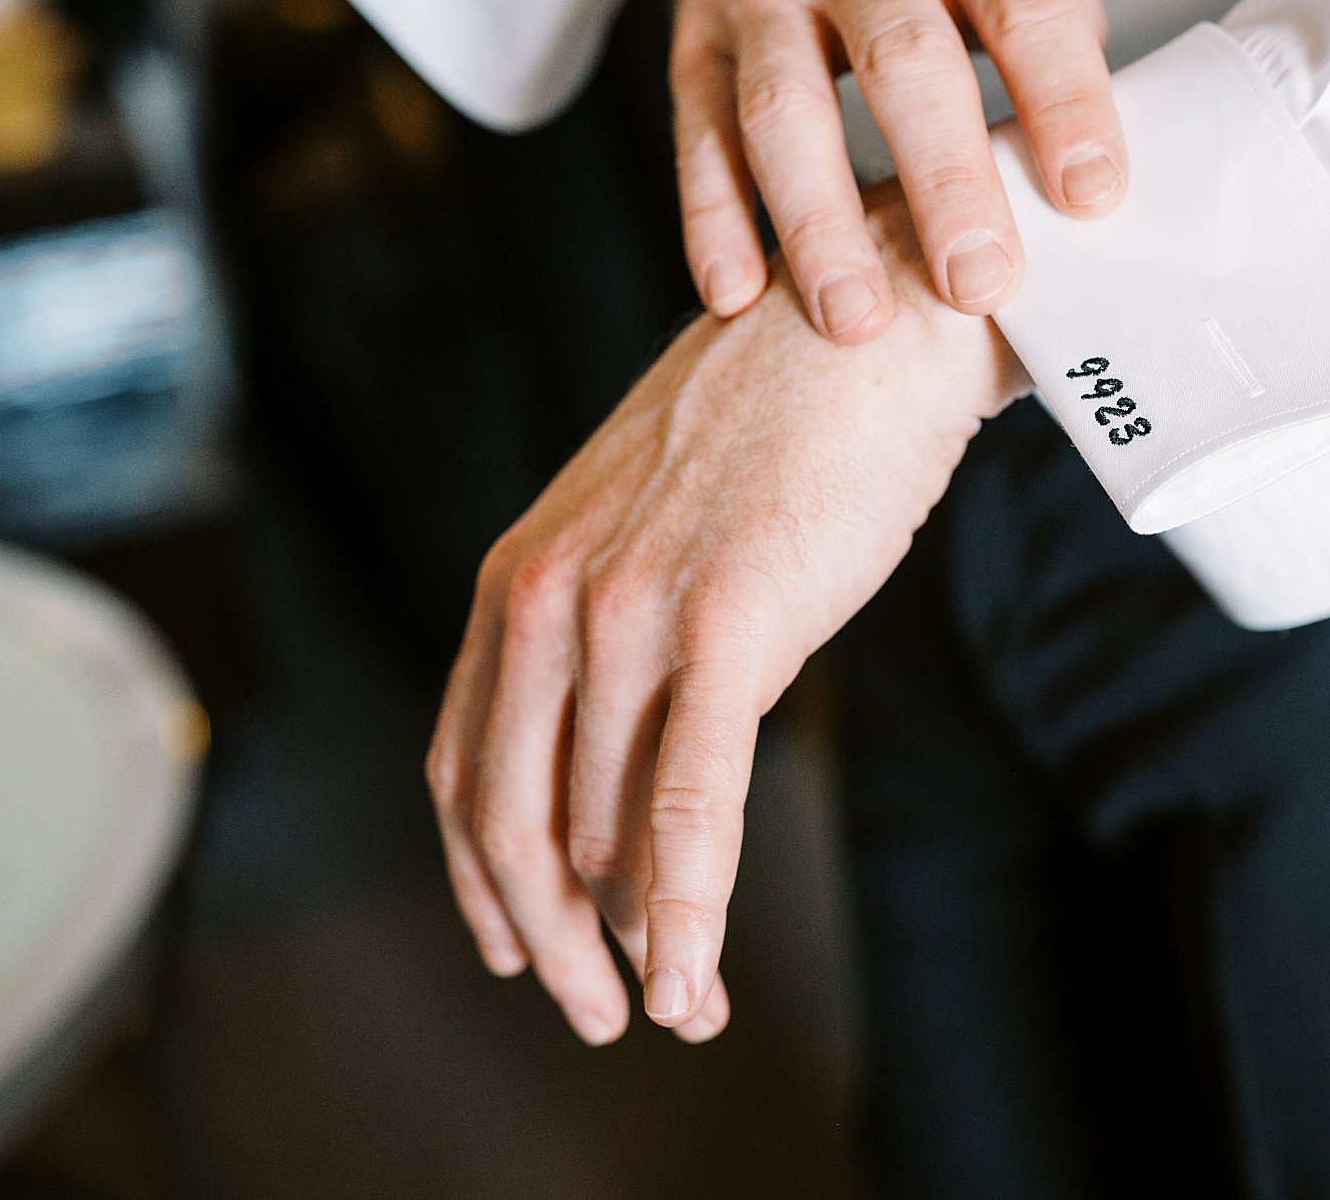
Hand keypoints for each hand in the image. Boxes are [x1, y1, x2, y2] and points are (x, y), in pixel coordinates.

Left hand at [427, 187, 1029, 1041]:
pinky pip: (692, 798)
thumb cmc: (778, 427)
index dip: (482, 879)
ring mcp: (631, 607)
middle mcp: (548, 594)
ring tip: (673, 1006)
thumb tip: (631, 784)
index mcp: (520, 573)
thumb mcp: (654, 528)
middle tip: (592, 1010)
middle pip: (510, 817)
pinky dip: (689, 907)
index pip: (461, 764)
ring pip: (598, 824)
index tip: (514, 946)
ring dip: (628, 939)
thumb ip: (618, 639)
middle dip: (546, 937)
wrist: (867, 319)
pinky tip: (695, 977)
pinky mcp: (728, 619)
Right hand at [654, 0, 1124, 341]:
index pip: (1023, 6)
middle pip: (902, 62)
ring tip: (858, 323)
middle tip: (980, 284)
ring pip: (783, 112)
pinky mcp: (693, 40)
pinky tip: (740, 297)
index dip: (1063, 100)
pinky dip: (712, 222)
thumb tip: (1103, 176)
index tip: (1092, 198)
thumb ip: (1062, 31)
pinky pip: (699, 138)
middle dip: (944, 181)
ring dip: (819, 225)